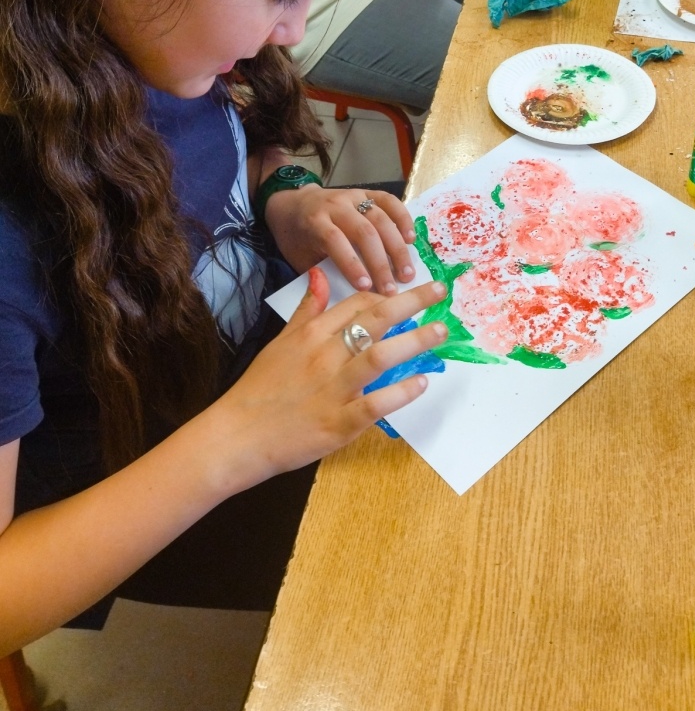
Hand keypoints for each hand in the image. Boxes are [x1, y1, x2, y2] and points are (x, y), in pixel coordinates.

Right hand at [214, 268, 447, 484]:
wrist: (237, 435)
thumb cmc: (259, 388)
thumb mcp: (281, 341)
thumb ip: (306, 309)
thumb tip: (320, 275)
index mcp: (312, 334)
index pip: (357, 303)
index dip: (387, 292)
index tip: (409, 288)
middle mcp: (326, 355)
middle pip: (376, 319)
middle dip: (412, 301)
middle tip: (441, 290)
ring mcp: (334, 389)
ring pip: (381, 356)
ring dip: (415, 341)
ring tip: (441, 331)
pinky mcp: (340, 423)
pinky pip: (376, 404)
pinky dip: (401, 393)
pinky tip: (422, 382)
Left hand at [264, 184, 416, 294]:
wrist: (293, 205)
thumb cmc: (297, 238)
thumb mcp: (299, 257)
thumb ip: (322, 272)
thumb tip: (349, 296)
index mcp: (315, 221)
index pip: (336, 241)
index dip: (351, 264)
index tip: (365, 288)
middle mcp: (336, 205)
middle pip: (364, 232)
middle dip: (380, 263)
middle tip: (392, 289)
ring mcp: (353, 196)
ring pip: (381, 219)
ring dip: (397, 248)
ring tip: (407, 274)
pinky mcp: (366, 192)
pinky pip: (389, 201)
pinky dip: (403, 219)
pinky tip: (411, 240)